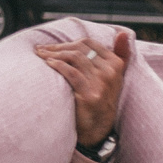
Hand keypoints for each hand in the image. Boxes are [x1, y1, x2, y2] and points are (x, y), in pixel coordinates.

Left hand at [39, 29, 129, 146]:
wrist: (97, 129)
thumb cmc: (101, 99)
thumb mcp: (113, 77)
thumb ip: (119, 55)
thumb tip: (123, 33)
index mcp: (116, 64)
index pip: (88, 43)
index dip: (67, 43)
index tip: (51, 46)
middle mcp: (110, 72)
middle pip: (79, 49)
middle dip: (56, 48)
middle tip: (39, 49)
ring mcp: (101, 84)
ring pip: (74, 58)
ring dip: (53, 54)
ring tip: (39, 55)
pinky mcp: (89, 95)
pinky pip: (71, 73)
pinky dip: (57, 65)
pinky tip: (47, 64)